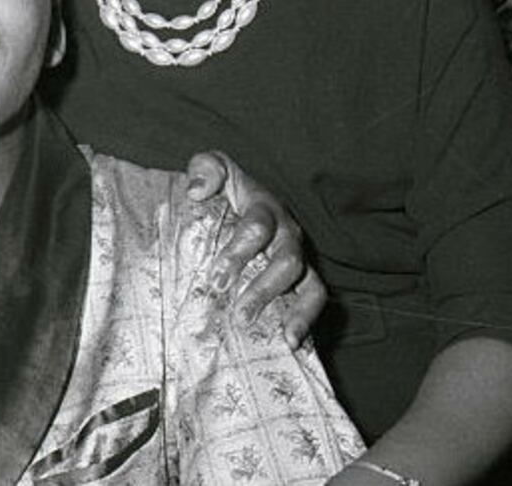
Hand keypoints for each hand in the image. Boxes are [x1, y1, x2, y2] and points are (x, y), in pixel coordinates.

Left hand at [185, 151, 325, 346]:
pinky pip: (314, 298)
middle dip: (263, 289)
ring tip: (280, 337)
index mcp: (264, 207)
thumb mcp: (213, 167)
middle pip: (286, 261)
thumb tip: (197, 191)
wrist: (241, 198)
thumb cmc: (223, 187)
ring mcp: (297, 256)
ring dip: (292, 311)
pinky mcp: (301, 278)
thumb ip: (205, 170)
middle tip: (239, 315)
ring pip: (308, 284)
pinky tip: (291, 343)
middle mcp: (286, 233)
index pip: (257, 228)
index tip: (216, 279)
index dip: (239, 253)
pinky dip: (306, 321)